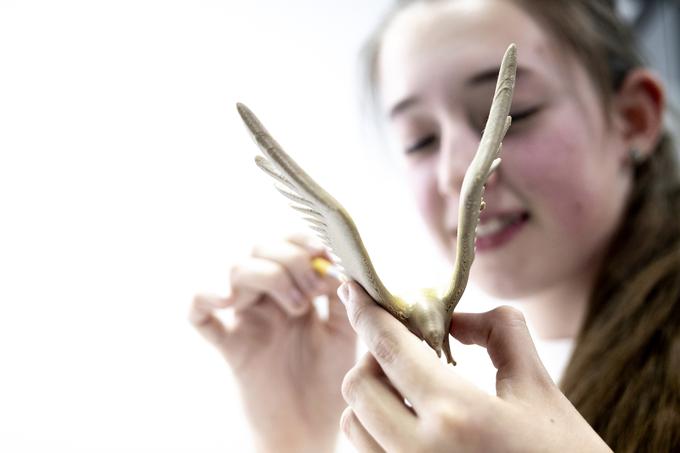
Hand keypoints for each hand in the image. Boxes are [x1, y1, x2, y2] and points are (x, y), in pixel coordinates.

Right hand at [190, 234, 356, 452]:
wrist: (310, 429)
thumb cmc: (329, 380)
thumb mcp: (345, 333)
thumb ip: (342, 298)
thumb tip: (339, 265)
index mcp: (297, 288)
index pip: (289, 244)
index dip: (302, 240)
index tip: (324, 253)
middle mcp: (268, 298)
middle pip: (260, 249)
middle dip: (291, 260)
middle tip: (315, 289)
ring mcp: (246, 319)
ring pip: (235, 271)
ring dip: (267, 276)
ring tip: (299, 307)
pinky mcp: (229, 345)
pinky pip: (197, 314)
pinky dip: (203, 298)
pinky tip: (226, 301)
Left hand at [337, 281, 611, 452]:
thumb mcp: (541, 389)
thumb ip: (500, 333)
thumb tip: (455, 317)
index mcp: (456, 413)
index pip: (388, 347)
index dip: (365, 311)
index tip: (354, 289)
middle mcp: (419, 450)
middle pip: (358, 385)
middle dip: (372, 356)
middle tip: (403, 347)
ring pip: (354, 423)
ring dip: (371, 395)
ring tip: (408, 387)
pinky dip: (378, 429)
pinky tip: (413, 421)